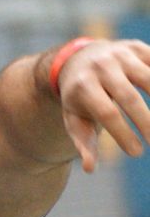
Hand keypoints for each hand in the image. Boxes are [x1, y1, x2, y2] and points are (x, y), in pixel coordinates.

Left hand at [57, 39, 149, 171]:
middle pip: (129, 98)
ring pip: (149, 79)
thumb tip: (90, 169)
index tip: (136, 153)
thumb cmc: (79, 98)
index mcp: (82, 86)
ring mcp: (120, 54)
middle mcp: (101, 67)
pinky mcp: (136, 48)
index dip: (124, 133)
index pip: (107, 113)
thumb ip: (83, 142)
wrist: (77, 60)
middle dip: (147, 122)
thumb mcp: (74, 119)